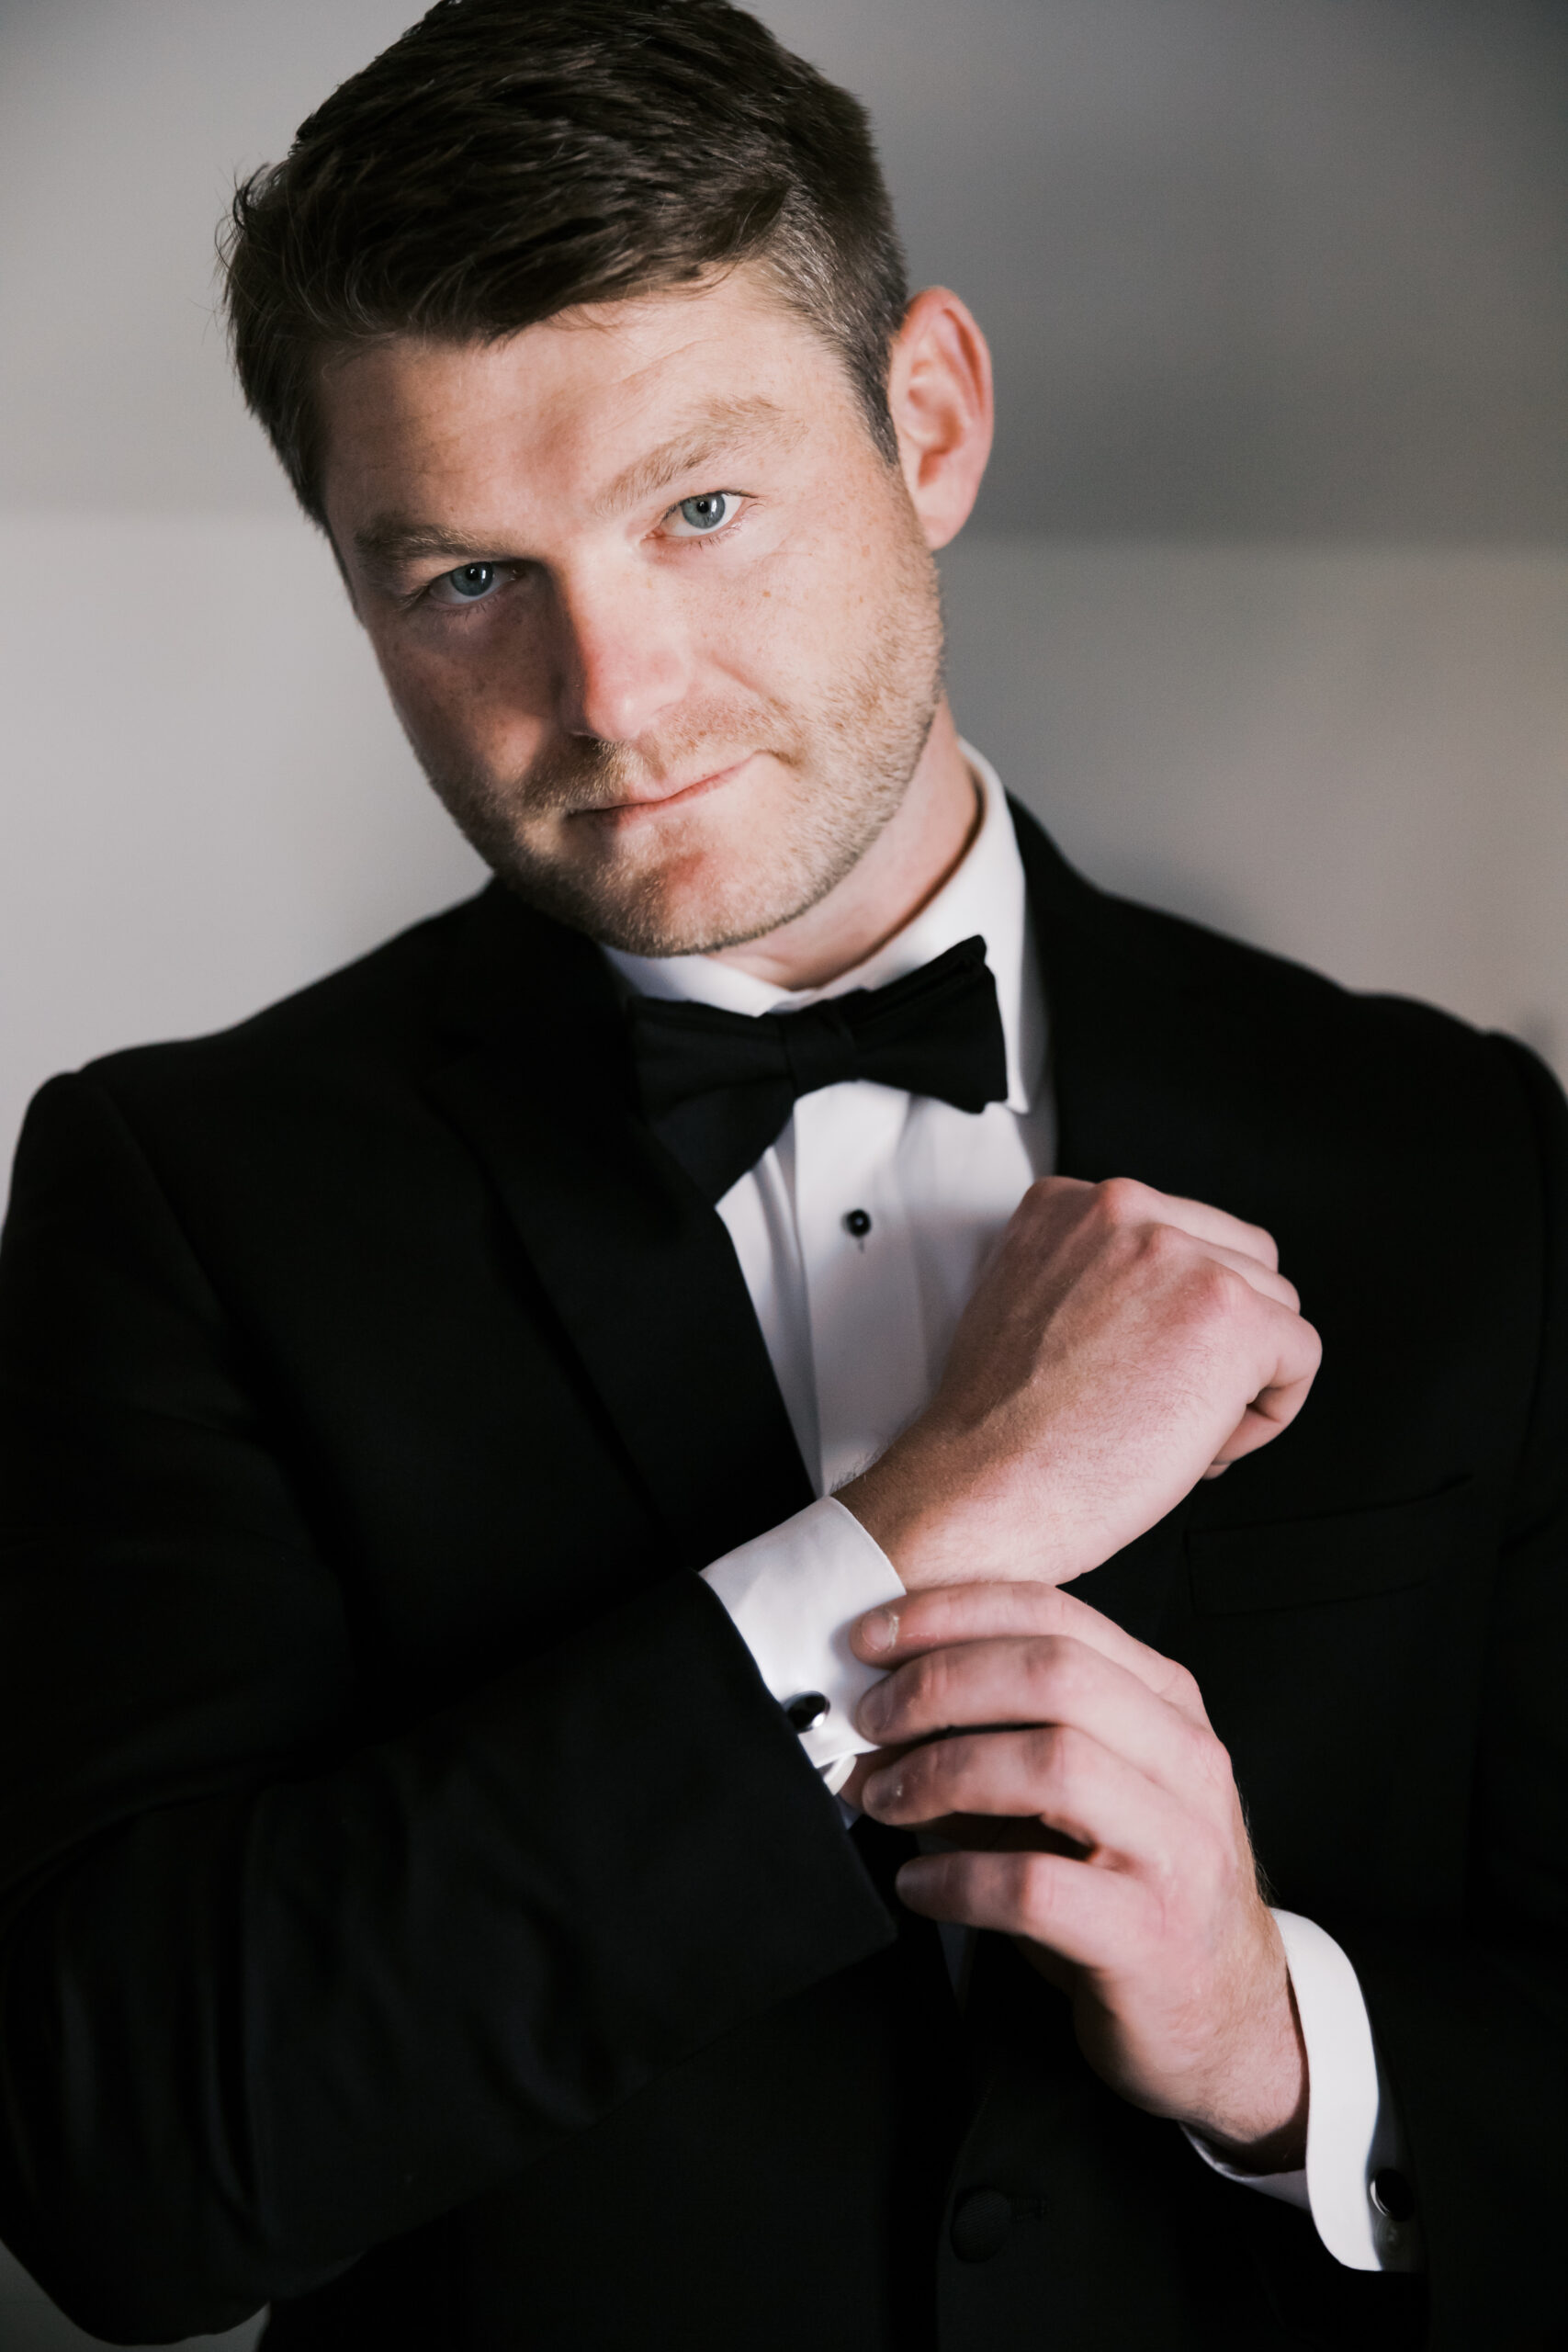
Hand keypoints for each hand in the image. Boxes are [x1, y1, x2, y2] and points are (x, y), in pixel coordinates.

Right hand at [838, 1175, 1318, 1590]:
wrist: (979, 1489)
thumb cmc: (998, 1431)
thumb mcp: (1027, 1304)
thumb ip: (1092, 1274)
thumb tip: (1166, 1302)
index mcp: (1066, 1204)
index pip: (1178, 1231)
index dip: (1175, 1311)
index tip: (1144, 1364)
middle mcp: (1123, 1210)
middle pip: (1239, 1259)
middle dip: (1219, 1338)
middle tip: (1166, 1402)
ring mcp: (1180, 1257)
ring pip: (1274, 1305)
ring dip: (1242, 1375)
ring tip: (1177, 1430)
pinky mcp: (1228, 1314)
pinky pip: (1300, 1355)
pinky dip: (1271, 1411)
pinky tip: (1206, 1446)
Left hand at [840, 1580, 1307, 2167]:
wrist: (1222, 2016)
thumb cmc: (1134, 1890)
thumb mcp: (1079, 1796)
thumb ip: (999, 1741)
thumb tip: (883, 1713)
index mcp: (1166, 1705)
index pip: (1055, 1616)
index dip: (951, 1615)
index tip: (872, 1635)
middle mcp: (1184, 1761)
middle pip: (1053, 1674)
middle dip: (940, 1684)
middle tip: (870, 1718)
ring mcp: (1177, 1848)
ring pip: (1053, 1765)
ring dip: (942, 1772)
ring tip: (886, 1799)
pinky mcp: (1150, 1935)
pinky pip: (1035, 1886)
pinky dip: (957, 1879)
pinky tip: (919, 1885)